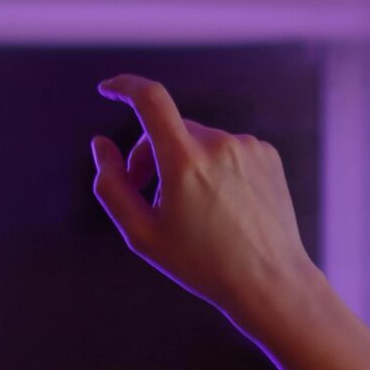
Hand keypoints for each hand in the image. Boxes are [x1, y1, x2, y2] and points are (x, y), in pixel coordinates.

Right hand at [90, 73, 318, 325]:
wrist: (268, 282)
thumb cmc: (202, 265)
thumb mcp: (143, 235)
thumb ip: (112, 187)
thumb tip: (101, 145)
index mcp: (184, 161)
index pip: (150, 99)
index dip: (124, 87)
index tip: (110, 90)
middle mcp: (218, 144)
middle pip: (170, 129)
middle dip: (152, 155)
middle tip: (149, 194)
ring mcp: (247, 147)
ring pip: (200, 142)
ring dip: (187, 164)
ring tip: (195, 211)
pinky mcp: (267, 154)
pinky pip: (229, 151)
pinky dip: (218, 170)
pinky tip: (224, 207)